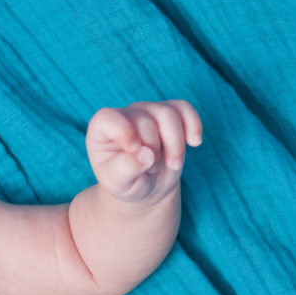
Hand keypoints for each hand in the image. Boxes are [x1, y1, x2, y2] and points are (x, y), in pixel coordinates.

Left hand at [86, 101, 201, 203]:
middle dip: (154, 149)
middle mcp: (124, 116)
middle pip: (145, 121)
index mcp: (101, 130)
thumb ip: (125, 169)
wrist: (146, 186)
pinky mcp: (169, 115)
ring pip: (167, 114)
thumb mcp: (118, 184)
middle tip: (150, 170)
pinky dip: (193, 125)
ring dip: (175, 144)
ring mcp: (147, 112)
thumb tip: (146, 154)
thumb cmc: (126, 183)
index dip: (123, 131)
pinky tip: (194, 142)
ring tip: (173, 164)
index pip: (107, 118)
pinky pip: (184, 108)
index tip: (134, 149)